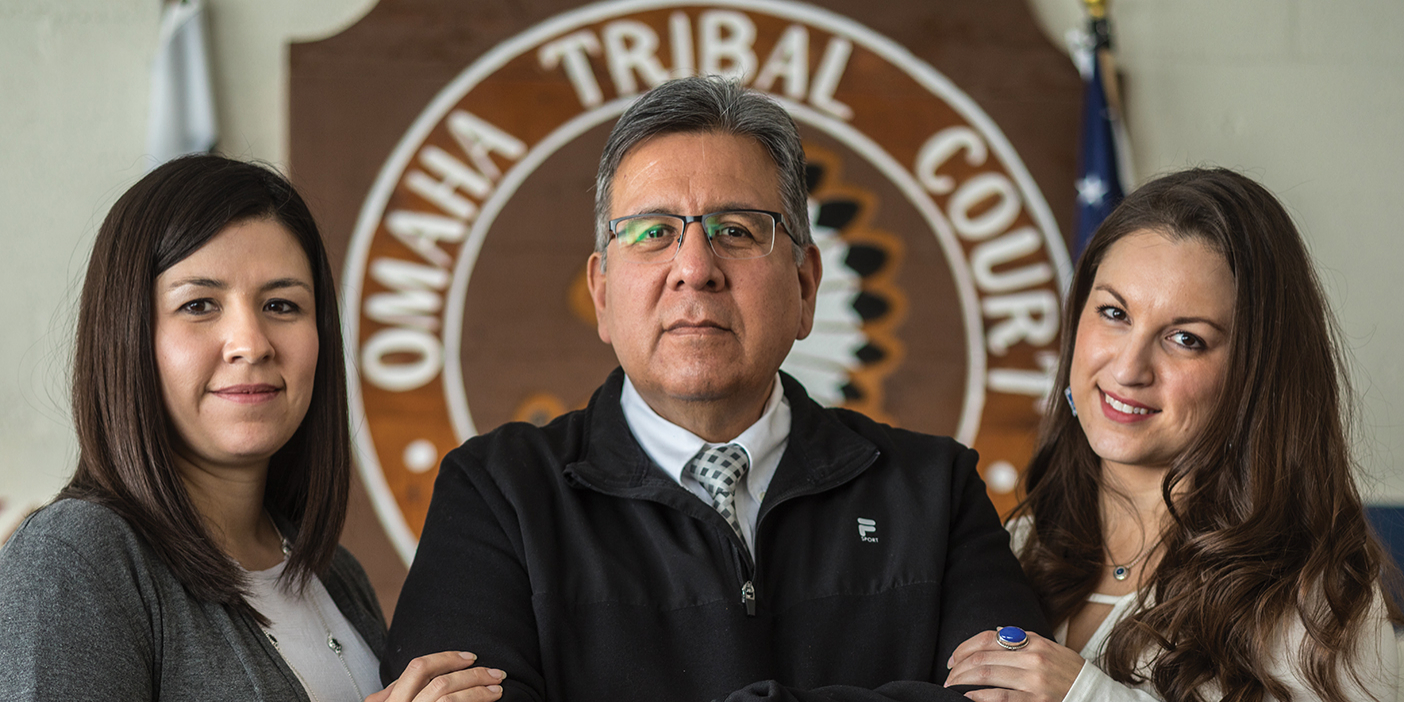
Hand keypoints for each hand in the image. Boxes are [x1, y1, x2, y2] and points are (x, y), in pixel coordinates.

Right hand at [366, 651, 506, 701]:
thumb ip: (396, 694)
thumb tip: (413, 675)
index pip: (419, 668)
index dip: (447, 658)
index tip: (470, 658)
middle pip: (441, 683)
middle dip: (473, 675)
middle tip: (494, 673)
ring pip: (449, 700)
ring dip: (478, 692)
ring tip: (496, 691)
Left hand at [943, 628, 1084, 701]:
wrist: (1096, 695)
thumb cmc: (1070, 673)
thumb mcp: (1050, 649)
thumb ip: (1024, 641)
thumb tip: (998, 634)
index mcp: (1034, 643)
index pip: (989, 638)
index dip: (965, 647)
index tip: (953, 658)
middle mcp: (1033, 659)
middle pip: (983, 657)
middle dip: (959, 666)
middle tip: (948, 675)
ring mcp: (1034, 681)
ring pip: (988, 675)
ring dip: (963, 680)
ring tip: (952, 686)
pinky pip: (1001, 698)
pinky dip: (979, 697)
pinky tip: (968, 698)